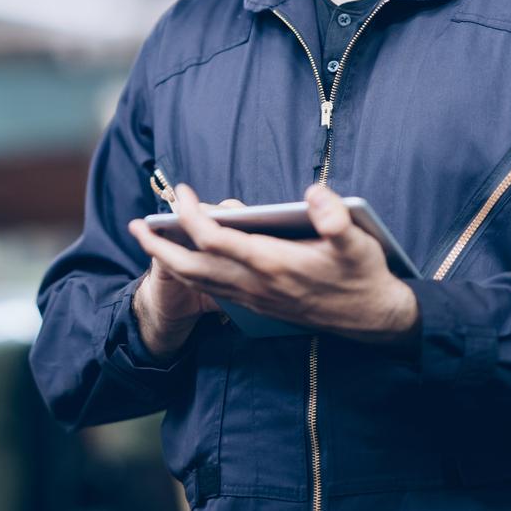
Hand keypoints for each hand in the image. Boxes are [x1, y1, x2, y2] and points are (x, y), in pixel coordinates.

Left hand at [128, 184, 418, 342]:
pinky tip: (185, 262)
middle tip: (136, 225)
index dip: (192, 215)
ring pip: (200, 282)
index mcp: (272, 264)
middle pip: (192, 268)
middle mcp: (256, 284)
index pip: (216, 239)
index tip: (181, 191)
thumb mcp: (358, 243)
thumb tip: (314, 192)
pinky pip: (213, 291)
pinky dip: (192, 275)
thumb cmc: (363, 275)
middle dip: (160, 247)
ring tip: (150, 240)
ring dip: (169, 261)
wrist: (374, 320)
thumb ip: (336, 219)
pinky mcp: (260, 306)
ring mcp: (255, 299)